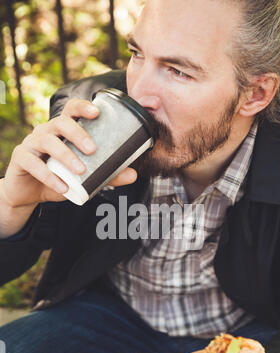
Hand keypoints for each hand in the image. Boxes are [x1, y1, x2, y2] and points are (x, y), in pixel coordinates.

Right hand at [2, 98, 136, 208]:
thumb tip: (134, 174)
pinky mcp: (21, 159)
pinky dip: (48, 176)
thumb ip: (107, 175)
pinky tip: (62, 187)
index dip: (82, 107)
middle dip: (77, 133)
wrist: (30, 194)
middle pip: (60, 122)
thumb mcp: (84, 178)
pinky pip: (33, 163)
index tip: (96, 112)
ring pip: (46, 140)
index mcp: (62, 130)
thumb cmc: (59, 178)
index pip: (71, 110)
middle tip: (93, 150)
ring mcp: (32, 143)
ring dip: (65, 155)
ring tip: (80, 171)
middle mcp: (46, 131)